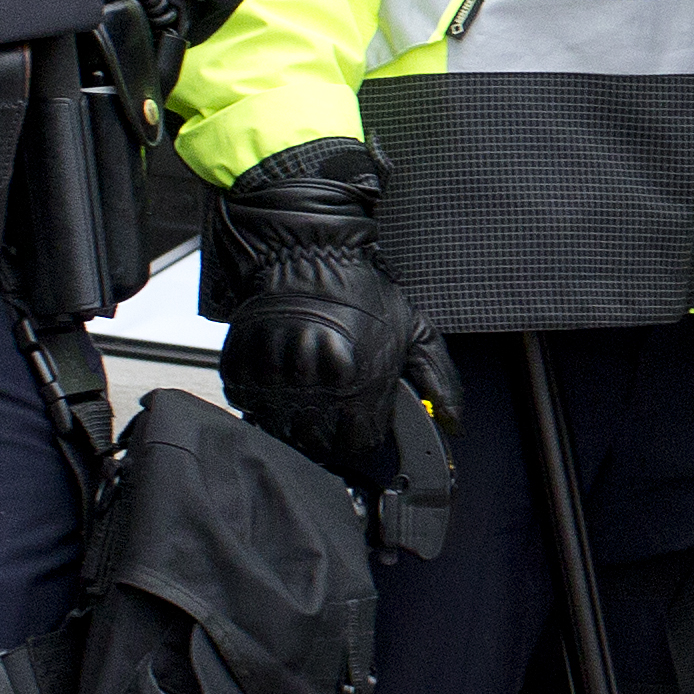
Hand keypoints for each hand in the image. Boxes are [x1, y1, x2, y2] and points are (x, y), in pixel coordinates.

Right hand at [205, 137, 424, 466]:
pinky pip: (246, 403)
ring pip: (278, 428)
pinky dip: (258, 398)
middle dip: (324, 432)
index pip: (356, 442)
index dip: (358, 435)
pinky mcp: (240, 363)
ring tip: (302, 393)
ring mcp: (271, 373)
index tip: (355, 423)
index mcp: (355, 378)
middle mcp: (311, 381)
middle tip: (327, 408)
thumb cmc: (360, 290)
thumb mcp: (415, 328)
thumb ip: (440, 380)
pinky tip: (276, 378)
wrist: (307, 251)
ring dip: (289, 418)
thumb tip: (453, 422)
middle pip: (315, 442)